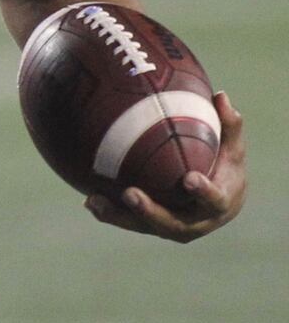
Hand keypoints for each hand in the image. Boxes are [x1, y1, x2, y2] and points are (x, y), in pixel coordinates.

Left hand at [84, 90, 246, 242]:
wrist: (218, 199)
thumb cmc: (224, 166)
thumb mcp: (232, 147)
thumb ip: (229, 125)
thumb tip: (221, 95)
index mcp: (219, 204)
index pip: (214, 200)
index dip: (203, 192)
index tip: (189, 179)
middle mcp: (196, 222)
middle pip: (173, 223)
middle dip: (151, 211)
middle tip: (130, 194)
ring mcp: (172, 227)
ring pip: (144, 226)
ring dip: (119, 216)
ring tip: (95, 201)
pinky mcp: (152, 225)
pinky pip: (128, 220)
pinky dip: (109, 213)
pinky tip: (89, 200)